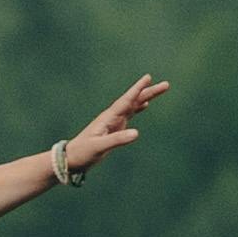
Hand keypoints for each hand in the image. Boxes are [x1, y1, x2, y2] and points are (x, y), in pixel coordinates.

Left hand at [51, 74, 168, 187]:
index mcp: (108, 117)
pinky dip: (138, 107)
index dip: (137, 89)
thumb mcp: (99, 147)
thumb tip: (137, 133)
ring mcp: (114, 121)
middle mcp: (112, 116)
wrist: (71, 159)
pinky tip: (145, 105)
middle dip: (149, 91)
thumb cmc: (83, 152)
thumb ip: (117, 140)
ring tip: (160, 89)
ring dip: (146, 97)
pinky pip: (130, 114)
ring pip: (133, 105)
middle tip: (166, 84)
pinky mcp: (114, 128)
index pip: (126, 101)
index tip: (148, 78)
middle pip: (133, 100)